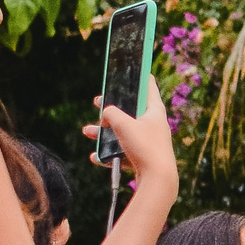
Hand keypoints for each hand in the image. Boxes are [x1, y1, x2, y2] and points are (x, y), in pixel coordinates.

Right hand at [82, 74, 177, 195]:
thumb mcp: (123, 124)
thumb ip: (111, 113)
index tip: (135, 64)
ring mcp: (149, 141)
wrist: (158, 180)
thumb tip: (106, 112)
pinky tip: (96, 157)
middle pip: (131, 110)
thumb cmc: (144, 147)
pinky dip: (109, 153)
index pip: (148, 85)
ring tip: (87, 132)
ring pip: (122, 131)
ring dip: (103, 132)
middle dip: (111, 107)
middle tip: (97, 101)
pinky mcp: (143, 156)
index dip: (139, 75)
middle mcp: (154, 124)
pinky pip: (122, 151)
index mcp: (155, 110)